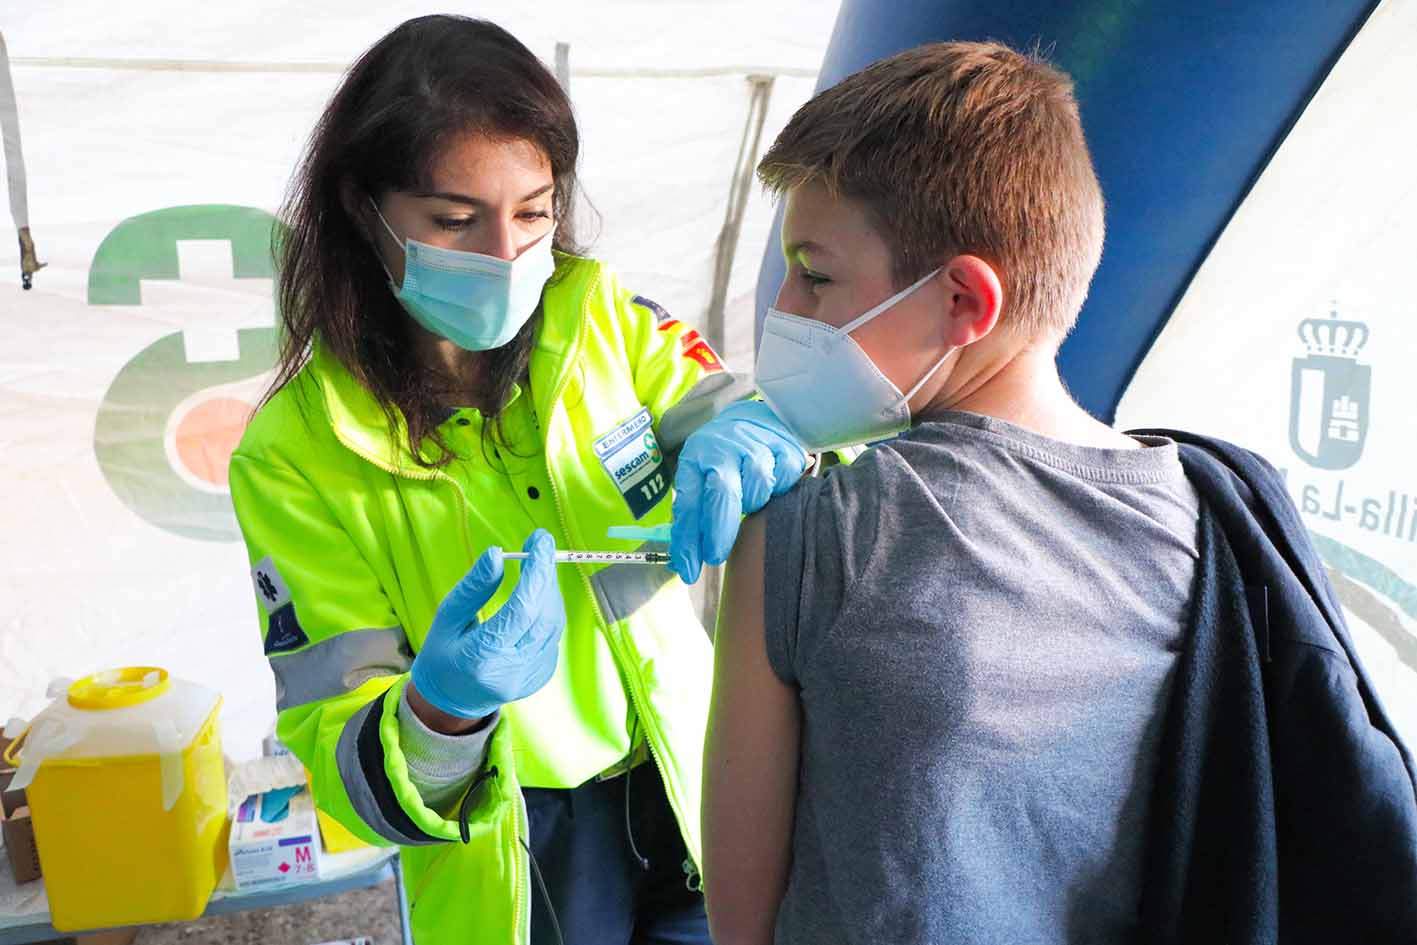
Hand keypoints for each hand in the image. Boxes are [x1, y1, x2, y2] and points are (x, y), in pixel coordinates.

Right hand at [409, 529, 565, 719]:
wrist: (450, 700)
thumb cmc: (443, 654)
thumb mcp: (447, 617)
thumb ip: (474, 587)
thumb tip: (498, 554)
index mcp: (482, 656)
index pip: (522, 608)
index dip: (536, 571)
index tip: (540, 541)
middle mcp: (511, 670)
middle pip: (544, 614)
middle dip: (546, 575)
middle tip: (540, 546)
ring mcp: (530, 677)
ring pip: (554, 624)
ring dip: (549, 591)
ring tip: (536, 568)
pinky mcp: (541, 676)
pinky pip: (552, 635)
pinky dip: (547, 611)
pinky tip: (534, 598)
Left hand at [669, 401, 807, 583]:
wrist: (754, 417)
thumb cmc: (723, 459)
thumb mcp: (700, 478)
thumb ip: (694, 516)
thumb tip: (684, 564)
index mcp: (696, 459)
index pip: (687, 503)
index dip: (687, 539)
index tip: (688, 570)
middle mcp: (723, 448)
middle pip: (722, 493)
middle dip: (719, 531)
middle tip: (716, 556)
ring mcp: (756, 444)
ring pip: (758, 486)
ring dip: (754, 503)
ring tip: (750, 501)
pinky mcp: (785, 445)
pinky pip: (786, 477)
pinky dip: (781, 487)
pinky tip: (773, 484)